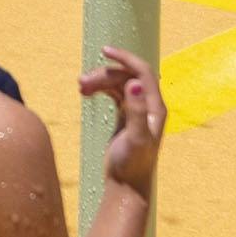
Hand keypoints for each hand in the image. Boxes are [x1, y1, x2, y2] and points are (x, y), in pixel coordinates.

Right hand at [77, 48, 162, 190]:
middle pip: (125, 77)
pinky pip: (113, 92)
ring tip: (80, 88)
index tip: (105, 50)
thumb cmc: (132, 165)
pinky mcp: (126, 116)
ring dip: (98, 81)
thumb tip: (134, 85)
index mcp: (155, 108)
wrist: (126, 186)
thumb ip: (136, 112)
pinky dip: (99, 88)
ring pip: (117, 84)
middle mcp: (148, 106)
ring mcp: (137, 110)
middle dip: (103, 75)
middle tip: (81, 83)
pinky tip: (85, 93)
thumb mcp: (135, 138)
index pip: (142, 72)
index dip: (125, 58)